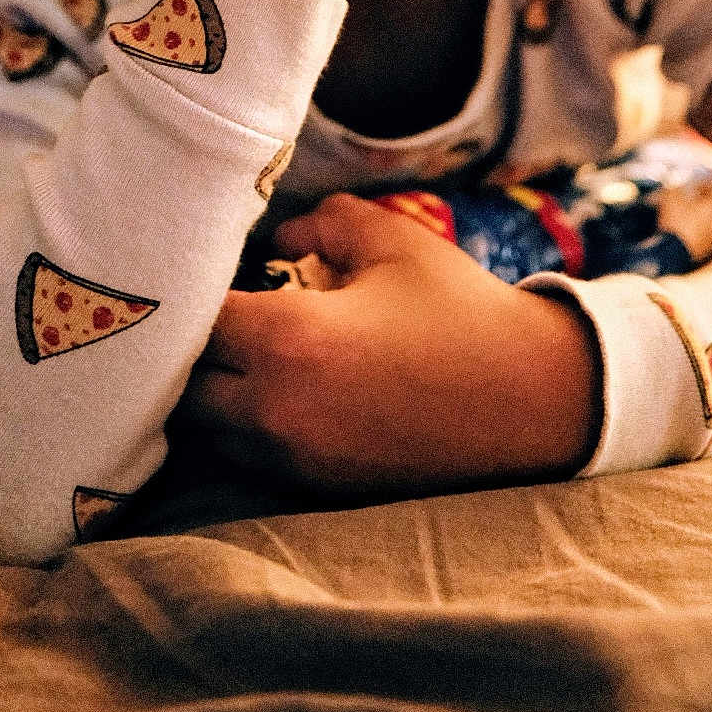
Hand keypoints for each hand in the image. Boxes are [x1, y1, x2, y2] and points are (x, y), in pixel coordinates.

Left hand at [175, 192, 602, 492]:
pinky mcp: (317, 489)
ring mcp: (294, 459)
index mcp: (287, 340)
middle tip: (206, 314)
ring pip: (207, 432)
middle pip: (179, 388)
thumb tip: (281, 234)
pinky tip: (274, 392)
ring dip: (209, 394)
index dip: (184, 291)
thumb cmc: (459, 310)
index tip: (193, 270)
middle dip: (183, 351)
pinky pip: (248, 458)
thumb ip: (323, 222)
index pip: (191, 320)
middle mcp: (276, 410)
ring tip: (236, 355)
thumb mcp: (393, 241)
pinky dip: (244, 427)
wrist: (532, 400)